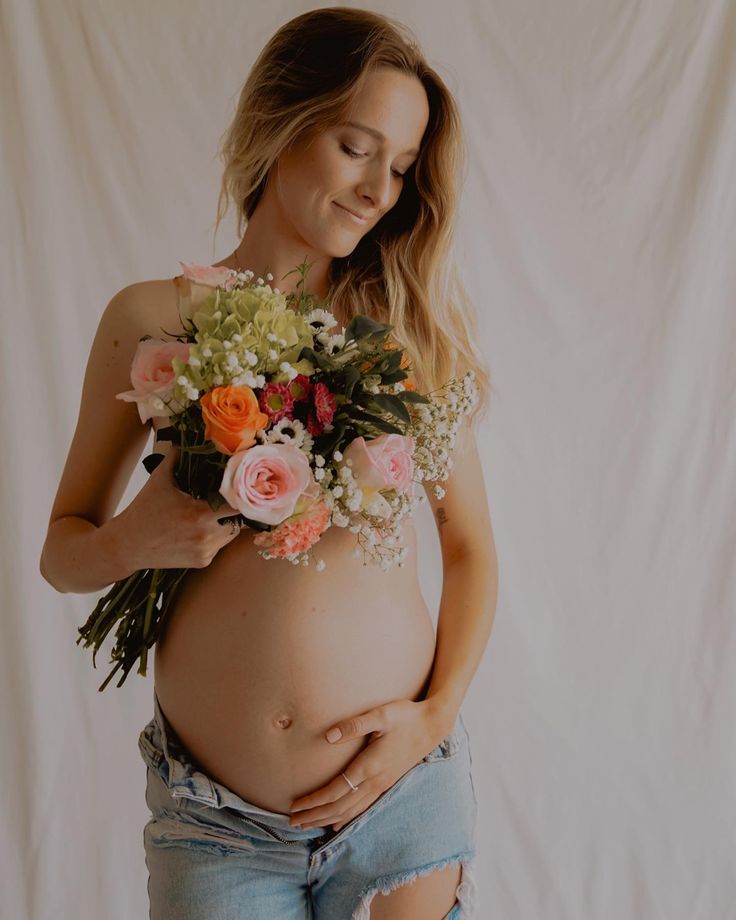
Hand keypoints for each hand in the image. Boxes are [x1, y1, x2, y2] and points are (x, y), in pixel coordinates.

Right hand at [117, 446, 243, 569]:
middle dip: (233, 510)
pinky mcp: (202, 562)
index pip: (237, 504)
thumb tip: (184, 439)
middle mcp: (206, 536)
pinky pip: (219, 546)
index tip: (237, 488)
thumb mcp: (159, 480)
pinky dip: (215, 538)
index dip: (240, 495)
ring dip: (226, 524)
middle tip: (224, 499)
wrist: (126, 546)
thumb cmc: (143, 511)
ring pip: (230, 534)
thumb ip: (175, 457)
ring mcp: (205, 552)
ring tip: (210, 513)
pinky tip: (199, 529)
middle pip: (238, 520)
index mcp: (200, 514)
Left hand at [287, 698, 447, 831]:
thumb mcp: (381, 714)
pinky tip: (337, 824)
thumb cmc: (405, 716)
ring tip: (307, 825)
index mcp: (370, 766)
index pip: (335, 791)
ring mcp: (383, 784)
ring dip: (327, 819)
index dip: (314, 801)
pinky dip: (347, 818)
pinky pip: (362, 807)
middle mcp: (376, 781)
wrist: (433, 725)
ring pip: (351, 811)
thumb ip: (354, 724)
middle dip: (315, 816)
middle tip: (292, 823)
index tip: (294, 806)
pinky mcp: (387, 783)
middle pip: (340, 807)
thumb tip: (328, 736)